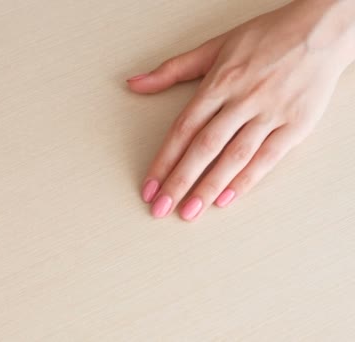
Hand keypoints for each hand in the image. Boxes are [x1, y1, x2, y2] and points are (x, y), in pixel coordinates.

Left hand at [128, 0, 354, 220]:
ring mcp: (270, 113)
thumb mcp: (214, 47)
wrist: (322, 28)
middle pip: (204, 147)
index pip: (183, 129)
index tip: (150, 185)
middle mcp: (242, 99)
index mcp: (219, 83)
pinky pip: (267, 158)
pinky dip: (246, 180)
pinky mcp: (296, 124)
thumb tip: (135, 83)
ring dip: (209, 187)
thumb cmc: (266, 37)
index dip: (164, 160)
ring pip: (234, 157)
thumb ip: (172, 70)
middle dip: (179, 181)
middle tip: (162, 208)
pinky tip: (226, 199)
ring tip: (190, 212)